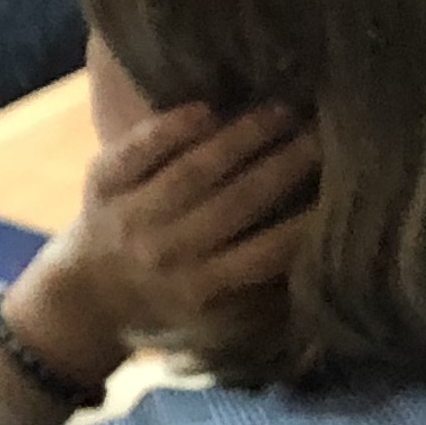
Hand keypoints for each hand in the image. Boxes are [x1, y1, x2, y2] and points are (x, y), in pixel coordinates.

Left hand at [9, 103, 315, 383]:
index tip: (345, 187)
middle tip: (327, 132)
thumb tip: (322, 249)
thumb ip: (259, 288)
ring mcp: (130, 216)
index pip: (269, 251)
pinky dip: (171, 128)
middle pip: (238, 201)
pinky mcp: (100, 186)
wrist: (80, 301)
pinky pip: (138, 151)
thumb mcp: (213, 316)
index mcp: (201, 290)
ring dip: (243, 137)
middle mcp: (167, 253)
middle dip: (288, 163)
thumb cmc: (164, 307)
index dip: (310, 219)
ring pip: (194, 170)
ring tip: (282, 111)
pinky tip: (209, 108)